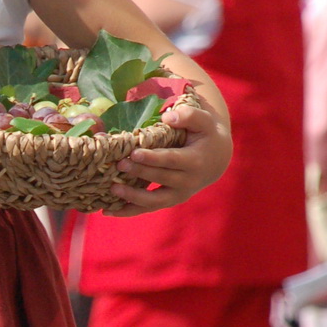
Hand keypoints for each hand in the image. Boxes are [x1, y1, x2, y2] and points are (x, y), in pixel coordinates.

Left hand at [105, 95, 231, 215]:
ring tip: (112, 188)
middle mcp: (188, 182)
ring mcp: (178, 194)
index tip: (134, 153)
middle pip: (161, 178)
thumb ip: (189, 115)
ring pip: (154, 201)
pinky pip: (148, 208)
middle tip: (119, 165)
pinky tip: (109, 210)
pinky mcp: (169, 200)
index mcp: (195, 161)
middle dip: (139, 173)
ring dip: (132, 197)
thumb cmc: (206, 135)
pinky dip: (129, 211)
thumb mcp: (204, 121)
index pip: (172, 161)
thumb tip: (167, 117)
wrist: (217, 159)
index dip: (153, 158)